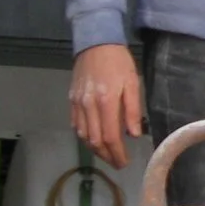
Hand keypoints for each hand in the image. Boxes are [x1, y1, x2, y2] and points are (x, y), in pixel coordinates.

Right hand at [69, 42, 143, 167]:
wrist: (95, 42)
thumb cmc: (119, 62)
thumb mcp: (132, 83)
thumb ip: (133, 110)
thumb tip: (133, 135)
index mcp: (106, 101)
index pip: (110, 136)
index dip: (117, 153)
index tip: (125, 162)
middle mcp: (88, 105)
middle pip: (95, 140)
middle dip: (106, 156)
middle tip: (117, 163)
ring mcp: (77, 103)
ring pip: (83, 135)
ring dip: (95, 150)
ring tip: (107, 155)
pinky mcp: (71, 100)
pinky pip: (76, 125)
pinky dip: (84, 137)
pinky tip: (93, 140)